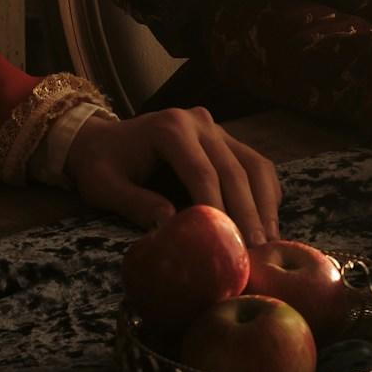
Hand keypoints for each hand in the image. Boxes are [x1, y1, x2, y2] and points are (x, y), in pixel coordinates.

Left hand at [66, 108, 282, 245]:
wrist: (101, 139)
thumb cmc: (100, 164)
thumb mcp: (104, 186)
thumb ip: (134, 203)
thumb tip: (170, 225)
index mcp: (169, 128)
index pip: (202, 171)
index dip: (218, 206)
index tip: (229, 241)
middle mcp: (199, 122)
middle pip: (234, 169)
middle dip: (248, 211)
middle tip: (257, 249)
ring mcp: (216, 129)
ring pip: (254, 164)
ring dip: (265, 203)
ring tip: (270, 240)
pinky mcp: (225, 140)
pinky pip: (255, 164)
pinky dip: (266, 191)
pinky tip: (268, 221)